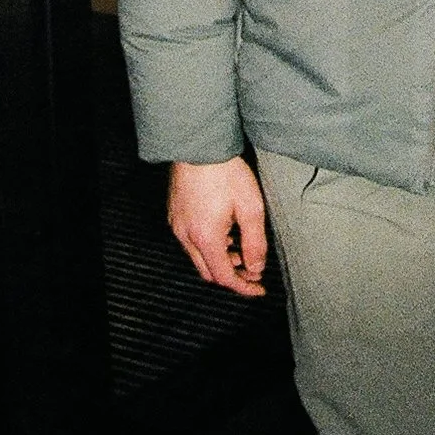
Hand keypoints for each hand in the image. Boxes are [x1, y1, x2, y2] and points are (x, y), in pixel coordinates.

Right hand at [168, 156, 268, 296]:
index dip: (244, 287)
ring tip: (240, 246)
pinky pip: (190, 242)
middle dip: (232, 275)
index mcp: (205, 238)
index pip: (224, 277)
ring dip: (220, 260)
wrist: (198, 145)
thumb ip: (255, 243)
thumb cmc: (226, 173)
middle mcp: (186, 236)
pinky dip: (208, 246)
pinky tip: (224, 231)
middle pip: (208, 272)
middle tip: (252, 269)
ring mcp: (177, 225)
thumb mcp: (250, 207)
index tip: (259, 289)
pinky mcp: (174, 214)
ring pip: (198, 258)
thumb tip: (256, 268)